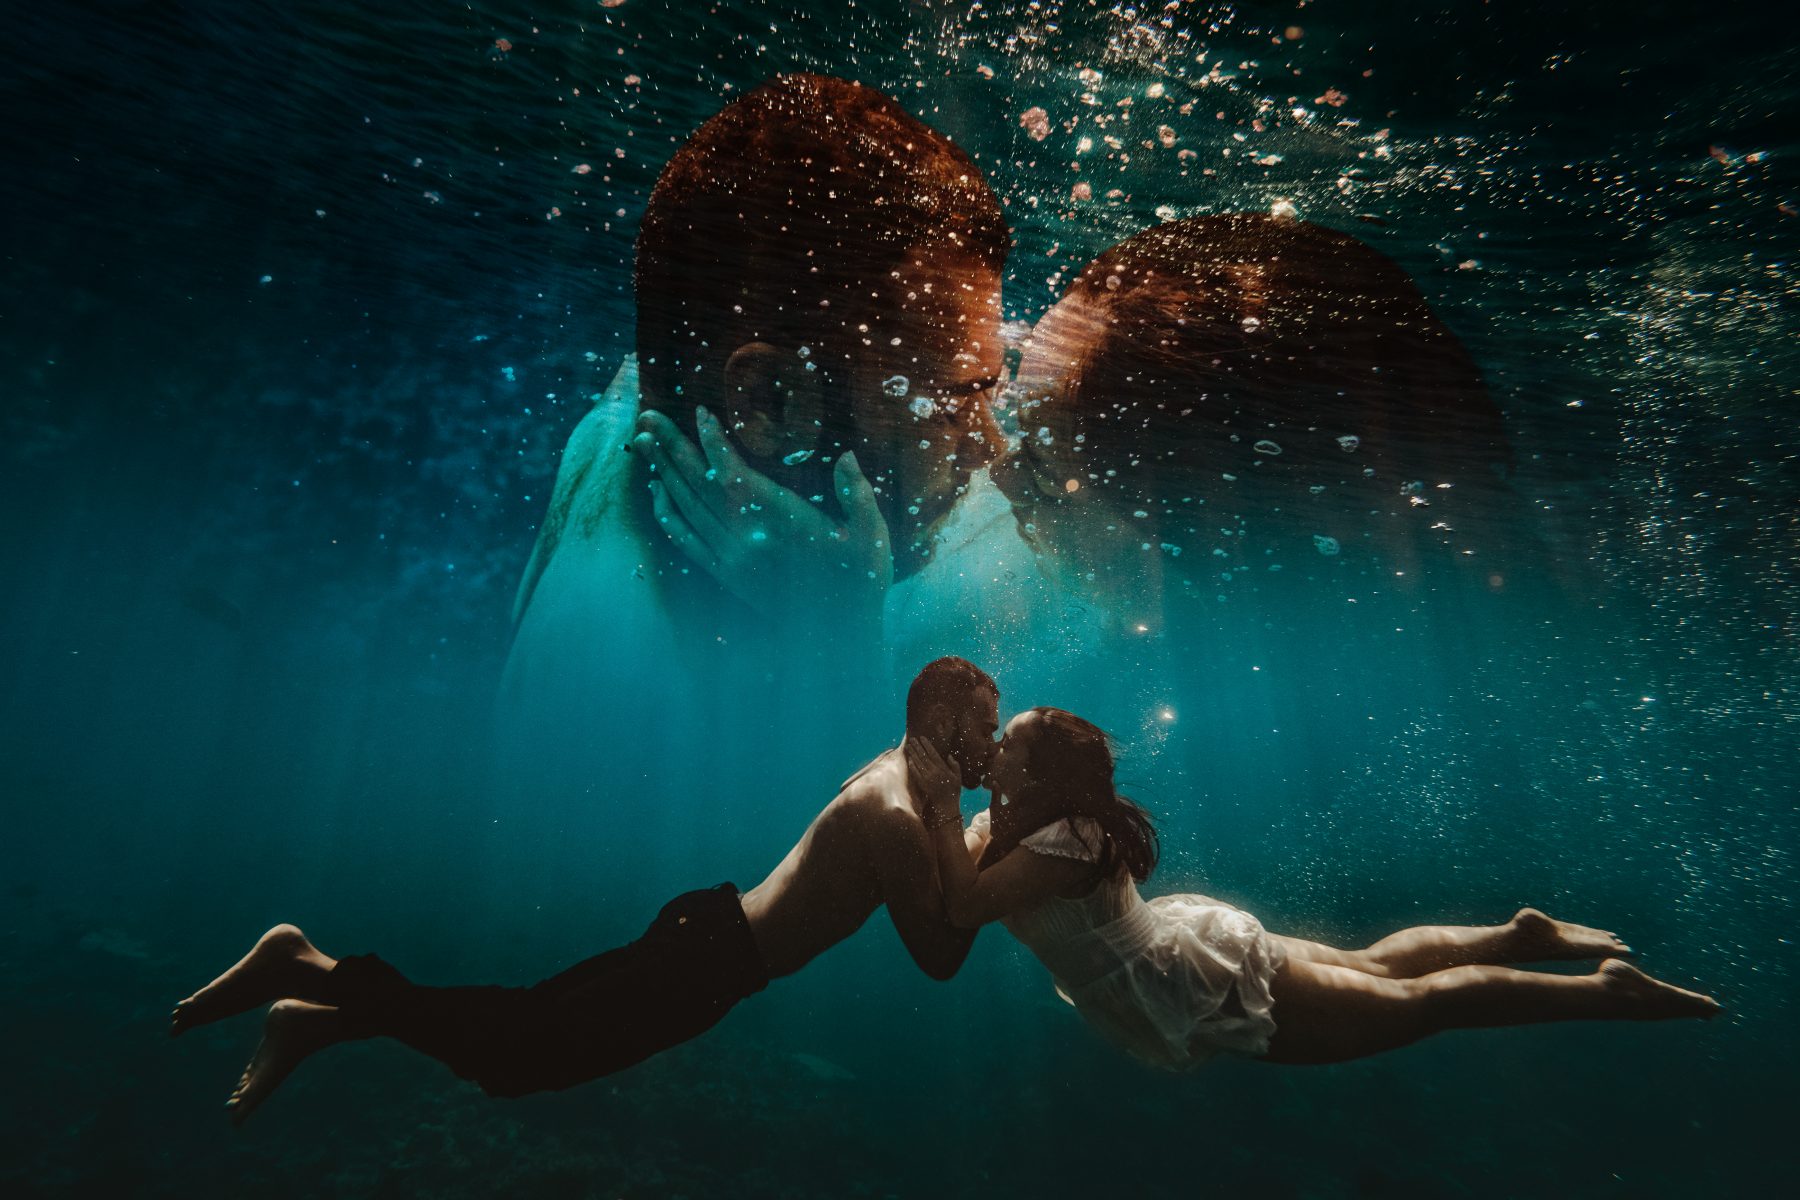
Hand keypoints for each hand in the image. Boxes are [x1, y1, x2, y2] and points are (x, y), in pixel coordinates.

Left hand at [632, 406, 892, 626]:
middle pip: (698, 485)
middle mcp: (747, 538)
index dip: (713, 442)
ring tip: (642, 440)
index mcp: (780, 522)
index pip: (734, 473)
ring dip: (662, 472)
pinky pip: (685, 540)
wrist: (838, 635)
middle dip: (671, 447)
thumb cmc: (859, 581)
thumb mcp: (870, 535)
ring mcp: (732, 558)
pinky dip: (666, 513)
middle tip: (647, 416)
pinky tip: (656, 492)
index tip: (698, 412)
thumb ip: (857, 494)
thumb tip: (847, 454)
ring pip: (686, 508)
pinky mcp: (726, 575)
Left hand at [904, 736, 961, 825]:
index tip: (922, 738)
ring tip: (909, 746)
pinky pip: (916, 773)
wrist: (946, 804)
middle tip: (912, 739)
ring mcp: (928, 778)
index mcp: (943, 768)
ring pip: (919, 763)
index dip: (927, 745)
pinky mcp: (922, 784)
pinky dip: (913, 766)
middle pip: (924, 756)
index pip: (933, 753)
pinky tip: (910, 760)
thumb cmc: (953, 790)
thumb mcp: (958, 777)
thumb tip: (949, 756)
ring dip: (913, 754)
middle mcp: (935, 772)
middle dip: (918, 747)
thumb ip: (955, 765)